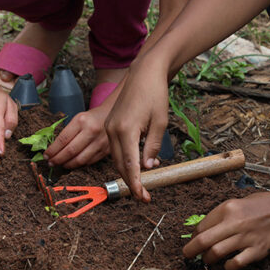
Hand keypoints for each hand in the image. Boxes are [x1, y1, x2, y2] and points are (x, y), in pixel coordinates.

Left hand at [44, 106, 109, 168]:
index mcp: (82, 121)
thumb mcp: (78, 119)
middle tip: (51, 163)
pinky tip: (72, 164)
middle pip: (70, 151)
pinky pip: (88, 162)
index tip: (46, 155)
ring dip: (67, 165)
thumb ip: (67, 132)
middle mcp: (91, 131)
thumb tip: (52, 148)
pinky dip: (78, 165)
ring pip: (80, 160)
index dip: (53, 150)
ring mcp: (99, 142)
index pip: (63, 139)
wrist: (111, 115)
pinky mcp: (105, 151)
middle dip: (57, 159)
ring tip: (60, 164)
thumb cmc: (91, 118)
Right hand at [105, 53, 170, 201]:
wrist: (143, 73)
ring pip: (116, 159)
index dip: (137, 184)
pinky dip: (124, 160)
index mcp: (126, 130)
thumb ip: (152, 148)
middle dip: (132, 182)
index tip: (143, 197)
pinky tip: (135, 167)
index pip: (130, 165)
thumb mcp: (160, 123)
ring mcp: (109, 128)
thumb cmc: (155, 94)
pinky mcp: (109, 126)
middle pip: (120, 165)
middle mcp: (113, 131)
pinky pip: (115, 149)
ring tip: (141, 185)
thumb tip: (147, 168)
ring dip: (127, 173)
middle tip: (144, 196)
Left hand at [183, 188, 269, 269]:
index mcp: (227, 208)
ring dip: (207, 260)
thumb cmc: (263, 204)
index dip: (193, 237)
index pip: (200, 227)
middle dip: (190, 252)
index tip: (193, 242)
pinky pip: (235, 264)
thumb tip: (201, 230)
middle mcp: (234, 223)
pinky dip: (228, 268)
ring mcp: (246, 238)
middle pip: (202, 242)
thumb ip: (221, 216)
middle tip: (188, 256)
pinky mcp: (257, 250)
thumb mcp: (238, 202)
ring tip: (208, 261)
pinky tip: (228, 266)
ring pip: (215, 254)